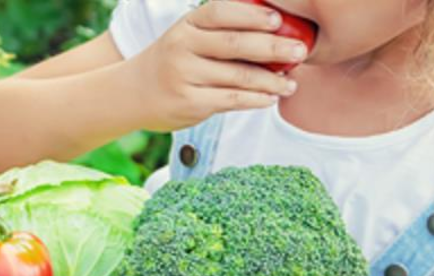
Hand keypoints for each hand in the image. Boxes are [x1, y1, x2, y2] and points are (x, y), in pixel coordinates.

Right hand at [128, 1, 308, 131]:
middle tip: (300, 51)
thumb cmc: (173, 62)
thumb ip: (219, 31)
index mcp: (186, 25)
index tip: (279, 20)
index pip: (222, 13)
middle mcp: (182, 47)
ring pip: (237, 77)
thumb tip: (276, 32)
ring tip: (292, 84)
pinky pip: (230, 100)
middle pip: (234, 45)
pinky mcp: (189, 103)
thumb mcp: (187, 36)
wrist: (133, 94)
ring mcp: (184, 76)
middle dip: (272, 48)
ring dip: (270, 81)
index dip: (252, 15)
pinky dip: (255, 100)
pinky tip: (271, 98)